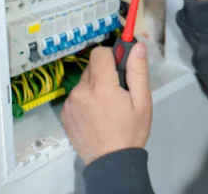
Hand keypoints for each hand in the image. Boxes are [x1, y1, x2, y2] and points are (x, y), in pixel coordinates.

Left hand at [61, 44, 151, 164]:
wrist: (112, 161)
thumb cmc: (131, 130)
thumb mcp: (142, 101)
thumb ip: (138, 71)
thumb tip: (137, 46)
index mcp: (101, 86)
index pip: (99, 53)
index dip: (112, 55)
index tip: (121, 66)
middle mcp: (81, 91)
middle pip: (92, 67)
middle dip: (106, 73)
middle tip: (119, 91)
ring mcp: (70, 103)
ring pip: (84, 81)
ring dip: (95, 86)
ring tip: (108, 106)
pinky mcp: (65, 114)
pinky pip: (76, 95)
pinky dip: (86, 99)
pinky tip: (96, 114)